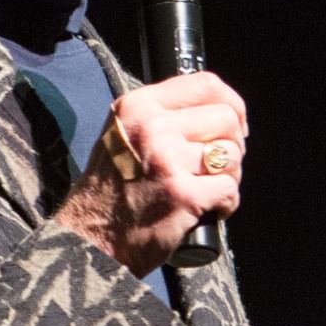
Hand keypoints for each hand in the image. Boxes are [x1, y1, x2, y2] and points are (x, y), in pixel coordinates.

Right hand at [53, 70, 246, 274]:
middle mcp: (152, 127)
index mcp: (138, 106)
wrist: (91, 241)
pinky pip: (229, 189)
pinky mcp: (182, 194)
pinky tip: (207, 211)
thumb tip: (215, 110)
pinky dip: (226, 204)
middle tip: (215, 169)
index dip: (232, 105)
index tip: (233, 127)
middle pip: (226, 119)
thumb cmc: (110, 194)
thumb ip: (161, 117)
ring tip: (205, 191)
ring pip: (232, 154)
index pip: (206, 84)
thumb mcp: (123, 136)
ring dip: (228, 177)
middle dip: (232, 146)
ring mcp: (167, 160)